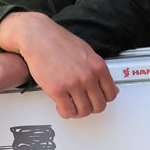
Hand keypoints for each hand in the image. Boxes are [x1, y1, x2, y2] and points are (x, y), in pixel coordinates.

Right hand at [0, 12, 117, 118]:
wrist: (38, 37)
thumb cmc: (58, 42)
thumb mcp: (86, 52)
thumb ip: (96, 68)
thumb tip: (104, 83)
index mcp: (98, 66)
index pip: (111, 94)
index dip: (103, 99)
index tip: (97, 98)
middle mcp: (88, 76)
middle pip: (99, 106)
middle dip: (91, 107)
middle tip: (83, 103)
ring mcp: (73, 84)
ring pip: (84, 111)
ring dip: (77, 111)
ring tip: (71, 104)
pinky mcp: (57, 90)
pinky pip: (67, 111)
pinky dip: (65, 112)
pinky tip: (61, 104)